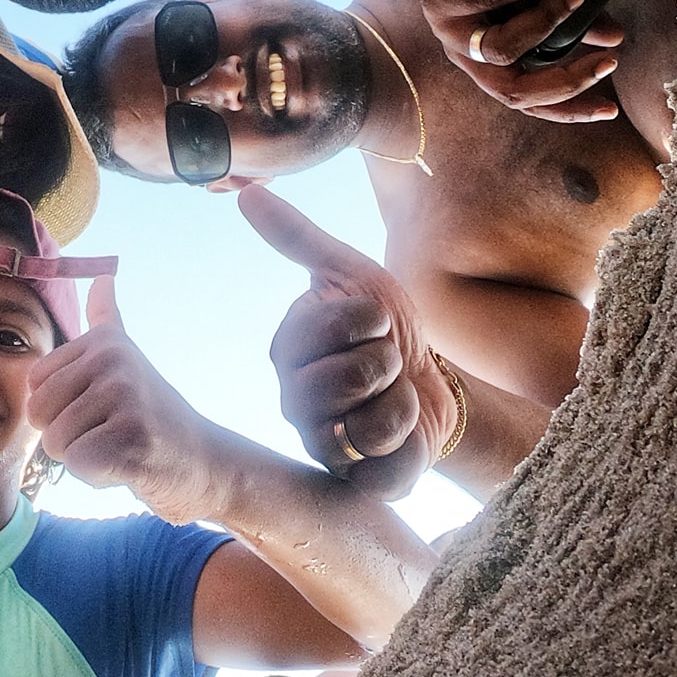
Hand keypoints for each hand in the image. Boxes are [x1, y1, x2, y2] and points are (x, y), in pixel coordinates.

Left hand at [27, 278, 220, 522]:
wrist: (204, 461)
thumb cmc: (154, 415)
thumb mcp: (128, 358)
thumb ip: (107, 319)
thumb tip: (104, 277)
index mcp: (103, 341)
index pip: (35, 386)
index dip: (60, 409)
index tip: (101, 409)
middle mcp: (112, 360)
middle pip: (39, 414)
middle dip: (68, 437)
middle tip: (111, 432)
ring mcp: (123, 397)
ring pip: (55, 443)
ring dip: (85, 458)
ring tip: (123, 446)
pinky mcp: (131, 439)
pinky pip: (78, 465)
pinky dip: (100, 476)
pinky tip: (130, 465)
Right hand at [238, 184, 456, 499]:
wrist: (430, 381)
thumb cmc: (384, 327)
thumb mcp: (350, 274)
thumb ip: (297, 238)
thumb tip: (246, 192)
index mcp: (287, 351)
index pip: (337, 324)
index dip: (373, 318)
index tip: (374, 322)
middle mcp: (294, 403)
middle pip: (353, 378)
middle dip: (389, 362)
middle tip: (385, 363)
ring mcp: (324, 447)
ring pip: (373, 425)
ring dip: (403, 402)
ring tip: (394, 396)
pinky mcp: (358, 484)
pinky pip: (389, 470)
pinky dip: (411, 446)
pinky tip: (403, 433)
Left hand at [407, 0, 622, 121]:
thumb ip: (570, 19)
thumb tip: (616, 37)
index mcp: (487, 64)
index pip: (526, 102)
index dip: (567, 110)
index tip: (610, 109)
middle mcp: (466, 54)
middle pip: (512, 90)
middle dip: (565, 80)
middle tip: (608, 60)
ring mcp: (449, 27)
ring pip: (499, 48)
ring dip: (546, 24)